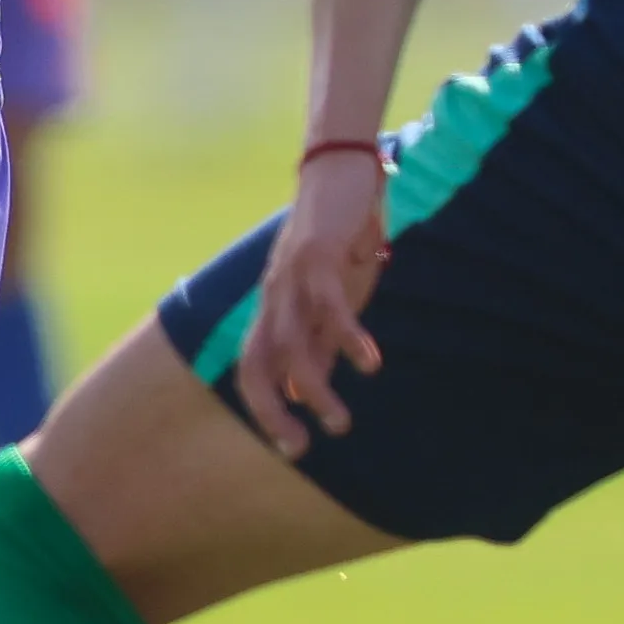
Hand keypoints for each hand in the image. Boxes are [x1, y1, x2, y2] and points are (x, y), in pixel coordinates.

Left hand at [230, 145, 390, 455]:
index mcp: (274, 310)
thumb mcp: (329, 300)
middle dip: (272, 412)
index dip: (265, 409)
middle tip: (302, 449)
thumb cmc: (337, 241)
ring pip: (292, 345)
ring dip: (315, 390)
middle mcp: (274, 299)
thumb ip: (316, 341)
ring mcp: (292, 278)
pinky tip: (370, 364)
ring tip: (341, 423)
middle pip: (257, 364)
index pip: (254, 369)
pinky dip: (347, 338)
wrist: (340, 173)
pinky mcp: (318, 257)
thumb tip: (304, 391)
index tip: (293, 448)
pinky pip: (328, 306)